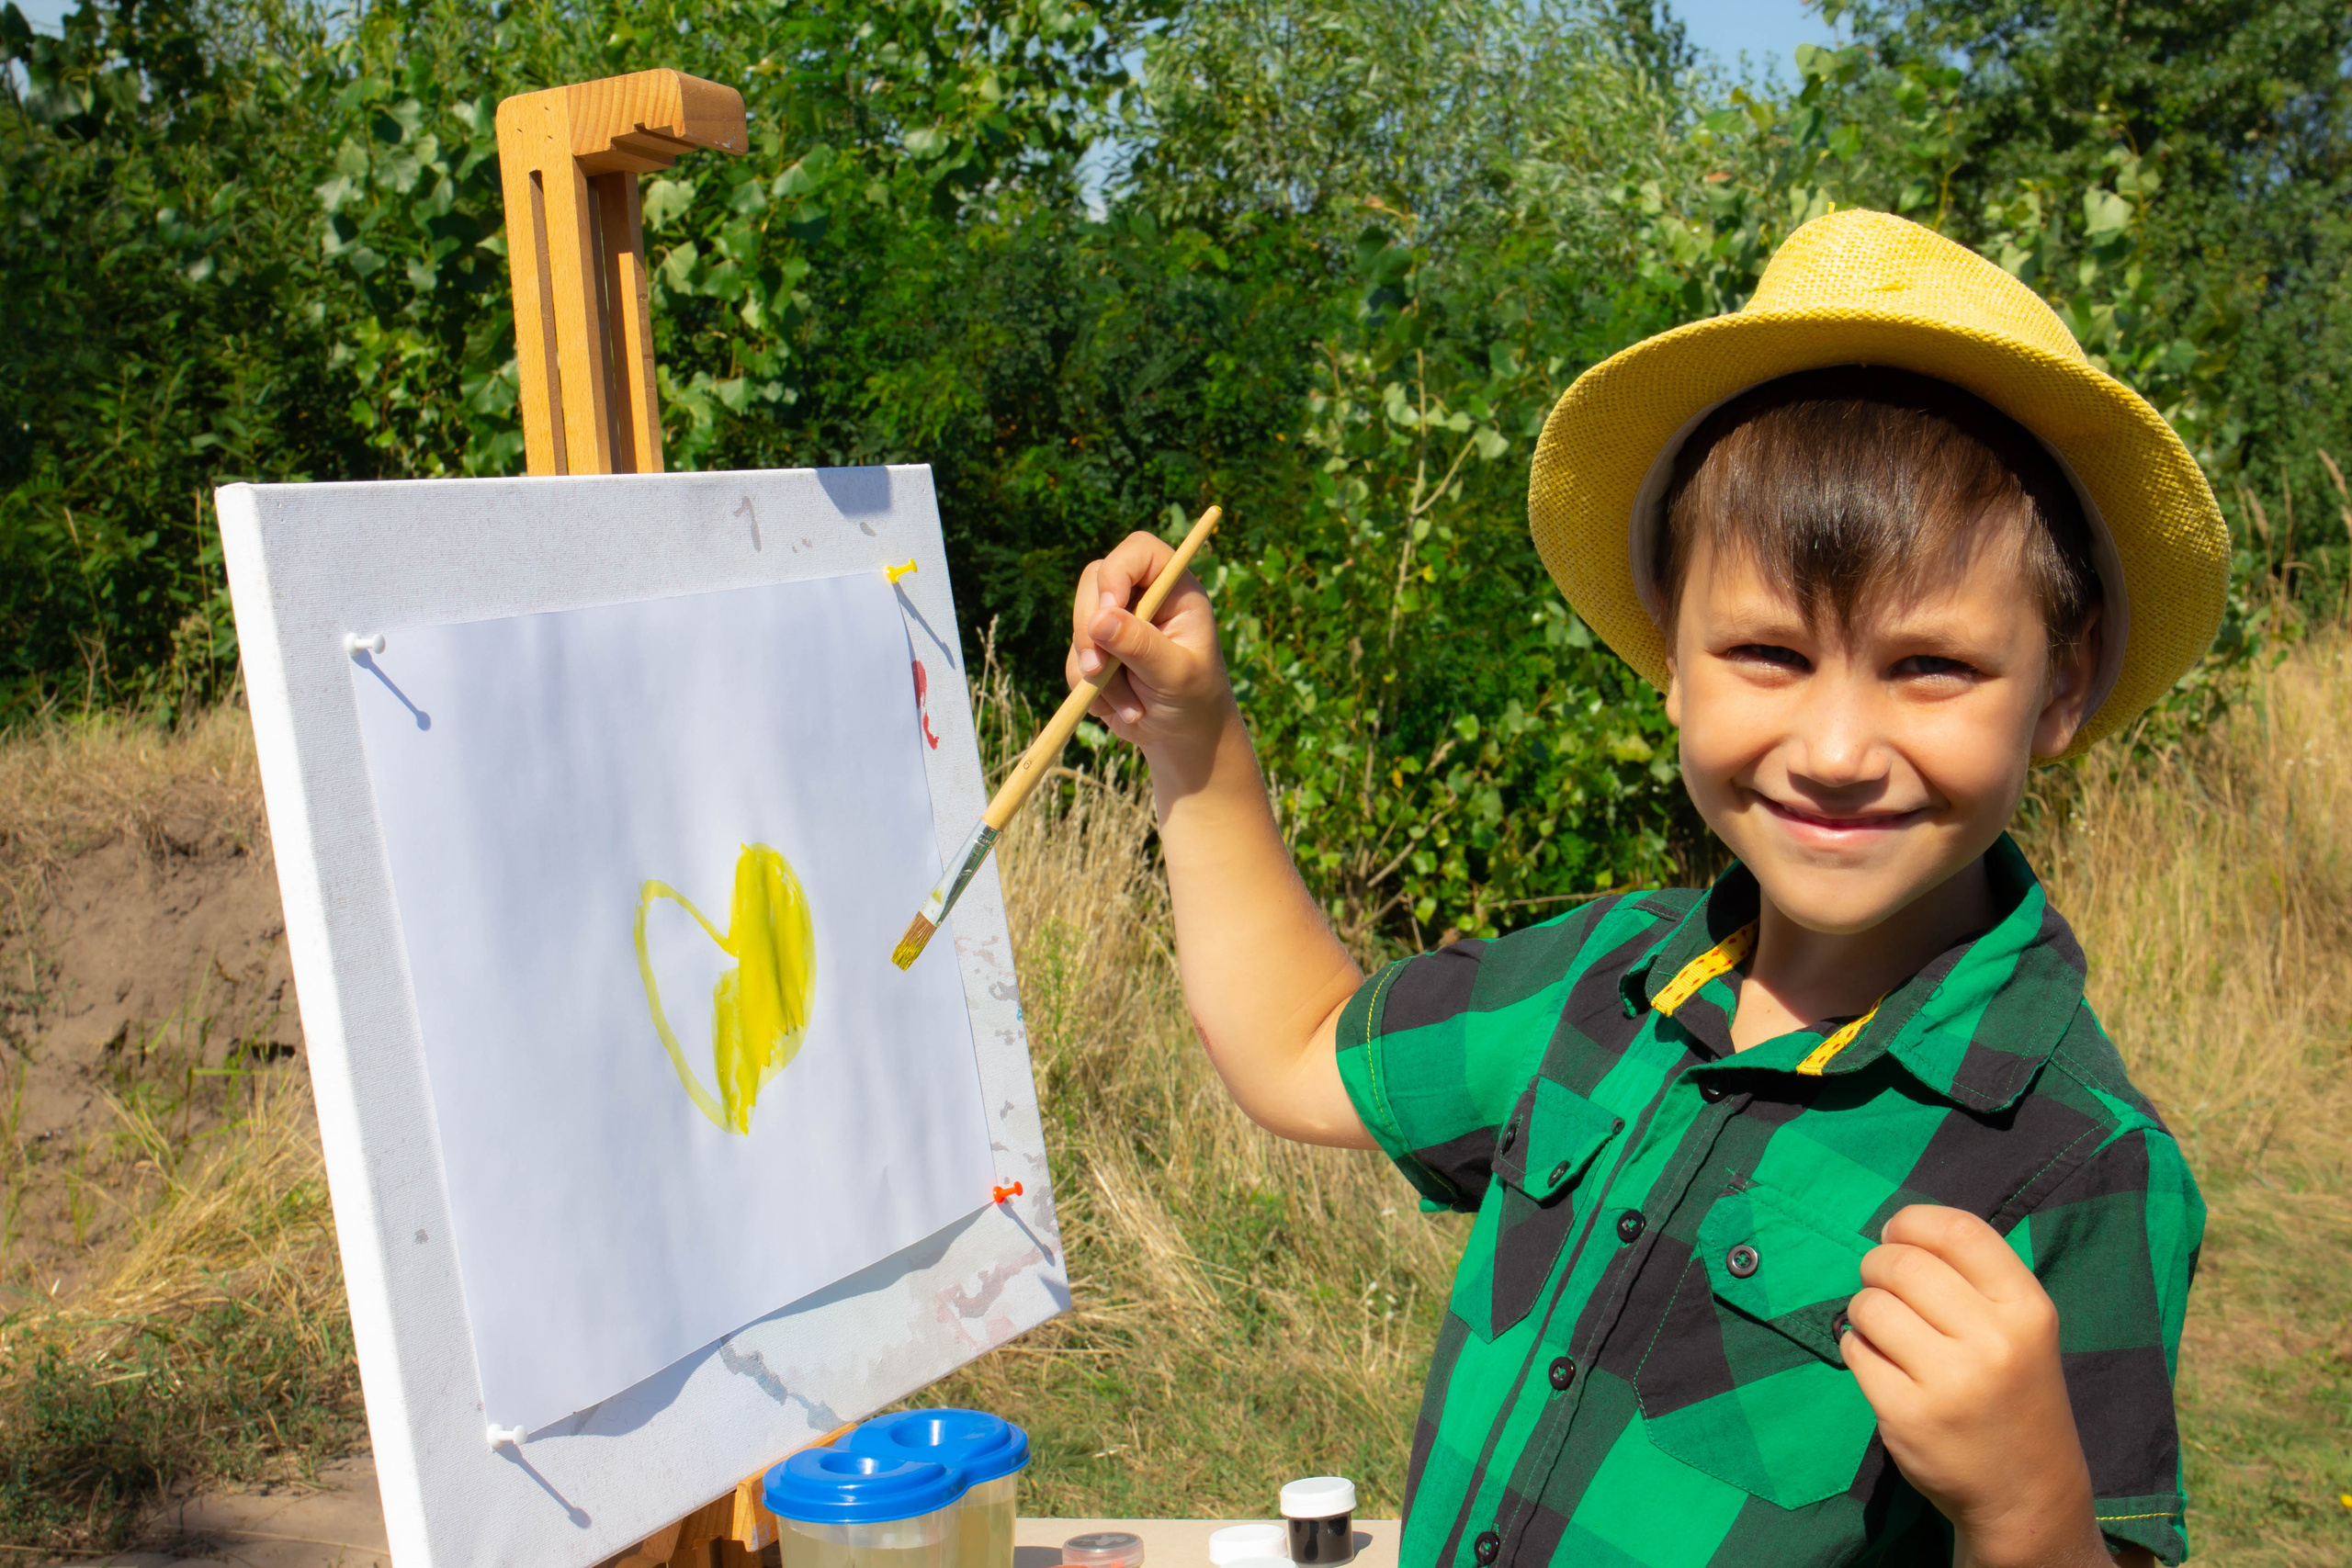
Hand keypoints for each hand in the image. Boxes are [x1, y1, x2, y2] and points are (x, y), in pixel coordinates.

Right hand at [1065, 530, 1235, 775]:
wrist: (1182, 737)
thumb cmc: (1195, 700)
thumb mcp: (1176, 674)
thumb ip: (1141, 645)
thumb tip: (1100, 619)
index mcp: (1174, 590)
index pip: (1139, 551)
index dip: (1117, 572)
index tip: (1110, 609)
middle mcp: (1143, 598)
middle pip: (1095, 583)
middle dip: (1091, 630)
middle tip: (1100, 670)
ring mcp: (1116, 622)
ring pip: (1079, 626)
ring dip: (1097, 672)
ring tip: (1133, 706)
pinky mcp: (1096, 651)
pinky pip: (1073, 661)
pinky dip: (1090, 690)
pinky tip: (1122, 708)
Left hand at [1842, 1205, 2121, 1567]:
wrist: (2028, 1491)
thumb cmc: (2014, 1394)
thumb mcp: (2021, 1329)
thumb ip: (1972, 1278)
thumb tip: (1894, 1232)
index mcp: (2027, 1309)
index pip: (1959, 1230)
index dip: (1912, 1222)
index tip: (1895, 1235)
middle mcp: (1994, 1341)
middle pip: (1903, 1263)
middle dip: (1878, 1266)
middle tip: (1884, 1287)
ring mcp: (1949, 1381)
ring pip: (1870, 1305)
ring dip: (1865, 1310)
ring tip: (1887, 1333)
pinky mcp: (1907, 1414)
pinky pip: (1855, 1351)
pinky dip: (1859, 1350)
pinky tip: (1884, 1367)